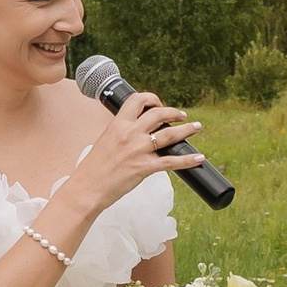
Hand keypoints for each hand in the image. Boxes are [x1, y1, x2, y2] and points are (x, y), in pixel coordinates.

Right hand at [72, 86, 202, 208]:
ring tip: (196, 127)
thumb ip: (121, 133)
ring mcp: (138, 150)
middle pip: (158, 114)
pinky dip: (188, 160)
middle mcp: (130, 133)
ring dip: (186, 130)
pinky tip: (199, 158)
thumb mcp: (105, 141)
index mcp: (118, 124)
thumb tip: (137, 131)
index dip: (152, 99)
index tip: (159, 104)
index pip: (137, 100)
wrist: (87, 188)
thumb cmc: (94, 168)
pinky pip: (171, 162)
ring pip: (169, 135)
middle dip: (174, 113)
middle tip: (183, 116)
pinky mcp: (144, 167)